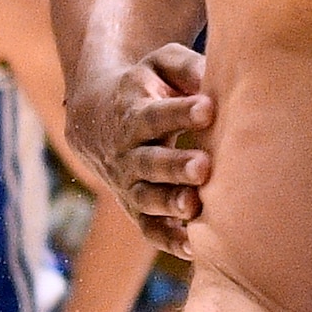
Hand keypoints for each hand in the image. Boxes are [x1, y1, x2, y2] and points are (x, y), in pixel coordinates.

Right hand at [68, 42, 213, 253]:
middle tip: (204, 166)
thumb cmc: (144, 86)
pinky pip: (149, 229)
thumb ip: (185, 66)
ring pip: (147, 198)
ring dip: (169, 203)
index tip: (208, 108)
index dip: (181, 112)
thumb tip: (216, 76)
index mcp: (134, 113)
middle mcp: (128, 152)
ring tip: (195, 206)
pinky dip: (168, 240)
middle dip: (175, 166)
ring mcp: (129, 183)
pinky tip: (193, 247)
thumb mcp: (158, 64)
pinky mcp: (136, 208)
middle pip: (150, 161)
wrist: (95, 117)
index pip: (156, 114)